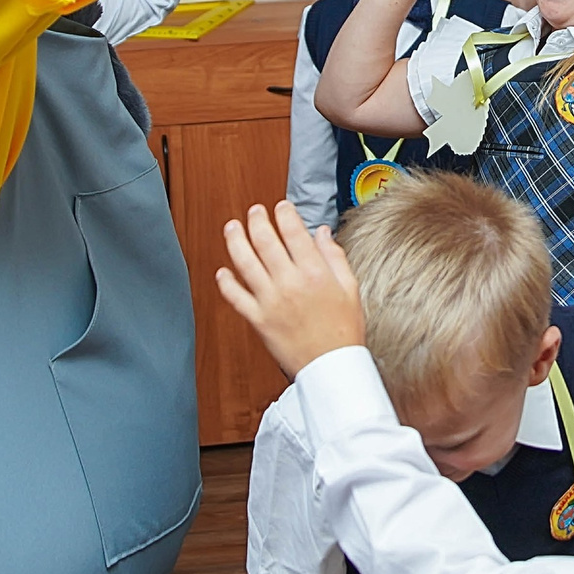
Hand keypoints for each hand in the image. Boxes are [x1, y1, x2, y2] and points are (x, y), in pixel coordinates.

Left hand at [216, 203, 365, 377]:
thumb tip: (322, 233)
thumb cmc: (343, 331)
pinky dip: (226, 282)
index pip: (294, 232)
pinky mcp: (258, 320)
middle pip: (265, 241)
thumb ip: (335, 257)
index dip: (285, 214)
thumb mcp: (350, 289)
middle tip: (254, 211)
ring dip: (235, 241)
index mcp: (315, 273)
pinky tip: (223, 271)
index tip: (281, 207)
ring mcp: (270, 301)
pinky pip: (236, 297)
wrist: (331, 367)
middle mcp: (289, 284)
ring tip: (232, 228)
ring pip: (245, 263)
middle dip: (257, 220)